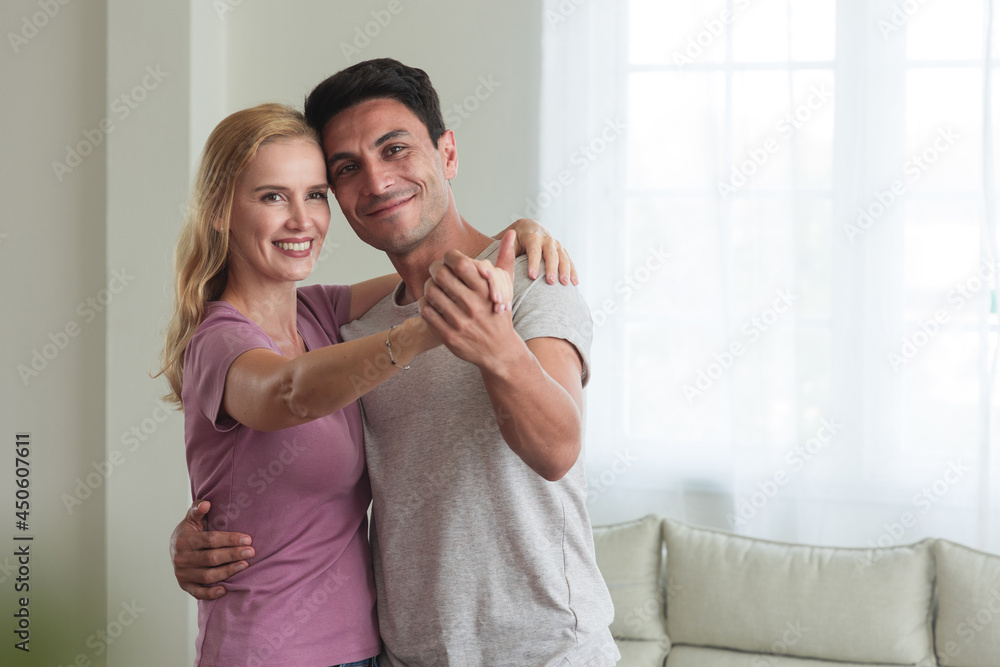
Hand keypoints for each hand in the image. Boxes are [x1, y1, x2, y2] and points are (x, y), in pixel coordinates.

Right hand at [170, 500, 254, 599]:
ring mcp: (182, 573)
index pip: (210, 540)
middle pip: (211, 558)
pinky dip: (211, 593)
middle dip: (233, 555)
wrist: (174, 547)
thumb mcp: (192, 518)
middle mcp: (181, 558)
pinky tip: (226, 589)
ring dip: (228, 572)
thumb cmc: (190, 530)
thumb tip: (206, 504)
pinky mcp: (184, 585)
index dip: (230, 540)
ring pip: (207, 576)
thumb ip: (198, 509)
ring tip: (245, 565)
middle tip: (251, 552)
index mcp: (183, 540)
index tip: (248, 539)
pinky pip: (198, 593)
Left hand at [419, 230, 518, 369]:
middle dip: (435, 269)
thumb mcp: (506, 287)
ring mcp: (460, 322)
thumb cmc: (499, 313)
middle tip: (436, 271)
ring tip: (433, 286)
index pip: (461, 262)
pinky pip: (426, 312)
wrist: (500, 351)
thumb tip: (511, 233)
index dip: (450, 257)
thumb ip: (505, 259)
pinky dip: (424, 304)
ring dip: (428, 286)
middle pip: (441, 275)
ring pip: (430, 293)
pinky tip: (430, 303)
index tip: (449, 260)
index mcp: (486, 290)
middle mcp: (473, 305)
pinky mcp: (449, 336)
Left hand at [503, 219, 577, 284]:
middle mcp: (546, 238)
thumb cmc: (514, 239)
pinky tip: (575, 283)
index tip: (532, 277)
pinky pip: (569, 261)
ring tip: (565, 284)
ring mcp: (556, 244)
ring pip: (563, 257)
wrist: (529, 228)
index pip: (533, 249)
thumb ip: (504, 249)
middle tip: (550, 282)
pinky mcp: (562, 251)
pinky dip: (573, 271)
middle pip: (551, 253)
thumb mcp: (508, 241)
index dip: (533, 262)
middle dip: (551, 268)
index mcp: (532, 235)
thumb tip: (495, 259)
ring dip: (565, 270)